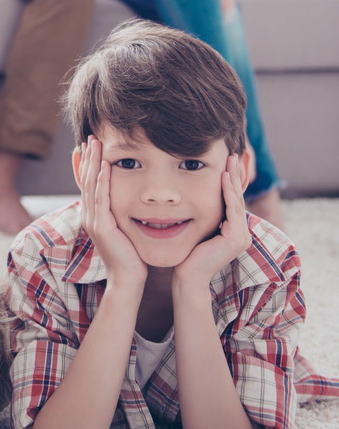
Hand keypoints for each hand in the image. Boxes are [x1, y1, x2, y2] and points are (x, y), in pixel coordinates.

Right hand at [79, 138, 145, 288]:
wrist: (128, 281)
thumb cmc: (130, 256)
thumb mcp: (122, 229)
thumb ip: (120, 213)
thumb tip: (126, 198)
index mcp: (93, 215)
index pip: (87, 183)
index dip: (86, 164)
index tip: (88, 145)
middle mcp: (89, 216)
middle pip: (86, 180)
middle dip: (88, 157)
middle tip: (91, 137)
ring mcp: (93, 222)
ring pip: (91, 186)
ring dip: (93, 163)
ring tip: (96, 144)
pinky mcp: (102, 228)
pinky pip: (101, 200)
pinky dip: (103, 181)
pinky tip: (106, 166)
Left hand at [173, 155, 250, 287]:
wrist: (187, 275)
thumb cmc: (187, 253)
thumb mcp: (197, 227)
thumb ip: (203, 214)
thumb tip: (193, 194)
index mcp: (234, 230)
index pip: (233, 199)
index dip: (231, 180)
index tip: (227, 160)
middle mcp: (242, 233)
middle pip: (238, 197)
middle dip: (235, 174)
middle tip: (233, 153)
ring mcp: (242, 236)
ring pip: (236, 200)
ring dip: (233, 178)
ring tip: (230, 159)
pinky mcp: (236, 239)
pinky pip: (232, 209)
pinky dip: (228, 192)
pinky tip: (224, 177)